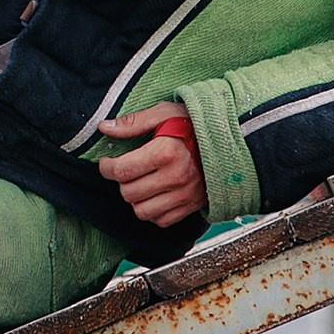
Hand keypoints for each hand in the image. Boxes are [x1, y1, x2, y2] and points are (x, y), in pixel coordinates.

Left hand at [96, 102, 206, 227]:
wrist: (229, 140)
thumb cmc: (193, 124)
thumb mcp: (164, 113)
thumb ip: (133, 122)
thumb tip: (104, 128)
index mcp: (166, 152)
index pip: (122, 171)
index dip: (107, 168)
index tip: (107, 163)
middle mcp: (176, 177)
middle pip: (128, 193)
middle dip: (121, 182)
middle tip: (126, 170)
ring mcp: (185, 195)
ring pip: (141, 211)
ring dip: (135, 198)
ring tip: (140, 182)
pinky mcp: (192, 206)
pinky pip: (161, 220)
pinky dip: (152, 211)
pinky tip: (155, 194)